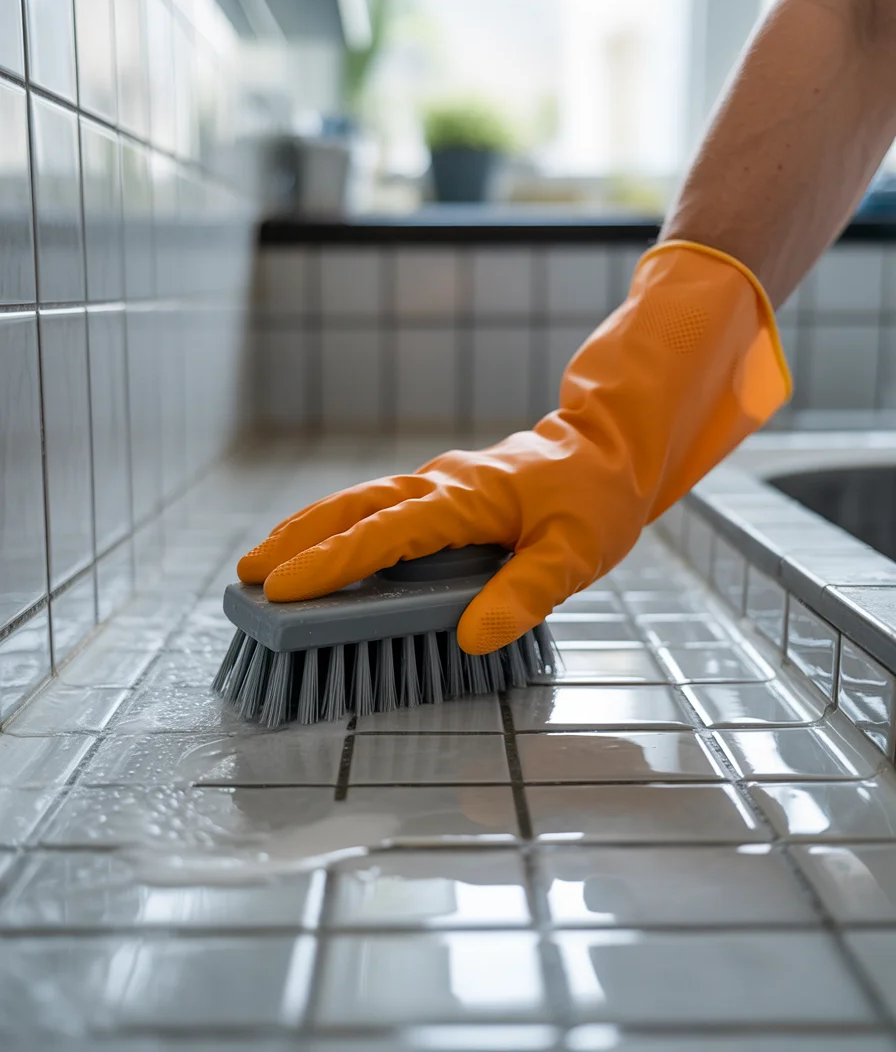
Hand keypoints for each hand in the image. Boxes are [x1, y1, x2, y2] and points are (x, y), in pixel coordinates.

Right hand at [238, 242, 789, 653]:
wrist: (608, 449)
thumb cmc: (595, 502)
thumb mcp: (576, 553)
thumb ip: (525, 593)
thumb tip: (469, 639)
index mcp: (467, 499)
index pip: (387, 533)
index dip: (335, 562)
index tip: (284, 588)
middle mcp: (440, 486)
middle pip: (353, 507)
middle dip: (298, 540)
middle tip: (247, 576)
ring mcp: (436, 486)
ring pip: (358, 504)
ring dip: (308, 531)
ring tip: (263, 565)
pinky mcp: (440, 495)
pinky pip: (377, 510)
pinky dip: (338, 529)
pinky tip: (320, 551)